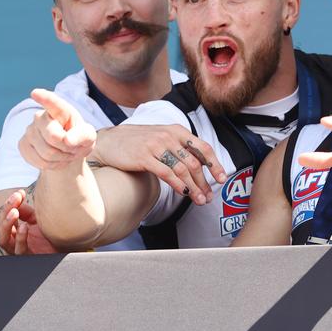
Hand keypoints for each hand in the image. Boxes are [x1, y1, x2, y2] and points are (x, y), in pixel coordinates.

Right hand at [0, 189, 57, 254]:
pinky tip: (24, 227)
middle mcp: (15, 240)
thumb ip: (27, 211)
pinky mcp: (29, 258)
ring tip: (14, 212)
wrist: (66, 250)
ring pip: (5, 240)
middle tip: (14, 199)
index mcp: (16, 230)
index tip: (19, 192)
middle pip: (2, 227)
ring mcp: (20, 250)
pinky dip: (21, 238)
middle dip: (6, 211)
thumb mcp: (38, 220)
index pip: (6, 216)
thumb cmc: (50, 235)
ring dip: (7, 224)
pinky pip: (20, 250)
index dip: (10, 204)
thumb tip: (18, 196)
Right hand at [18, 89, 96, 169]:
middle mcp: (40, 117)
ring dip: (62, 158)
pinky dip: (52, 165)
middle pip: (53, 137)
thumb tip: (67, 140)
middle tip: (73, 148)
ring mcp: (29, 130)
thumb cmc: (78, 139)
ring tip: (65, 153)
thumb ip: (82, 136)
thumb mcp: (88, 136)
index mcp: (60, 110)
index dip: (44, 98)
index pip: (52, 102)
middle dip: (67, 147)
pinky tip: (55, 159)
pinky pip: (39, 161)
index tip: (35, 93)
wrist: (67, 152)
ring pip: (47, 152)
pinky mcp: (22, 145)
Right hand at [90, 124, 227, 205]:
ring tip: (199, 200)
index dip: (215, 164)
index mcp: (177, 130)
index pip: (203, 147)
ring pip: (182, 169)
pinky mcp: (144, 157)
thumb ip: (179, 147)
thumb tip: (200, 166)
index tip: (222, 179)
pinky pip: (166, 173)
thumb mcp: (162, 137)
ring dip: (193, 188)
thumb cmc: (138, 142)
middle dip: (204, 182)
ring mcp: (156, 146)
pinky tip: (183, 194)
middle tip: (209, 196)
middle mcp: (169, 136)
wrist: (110, 141)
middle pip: (194, 162)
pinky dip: (178, 185)